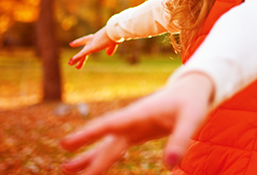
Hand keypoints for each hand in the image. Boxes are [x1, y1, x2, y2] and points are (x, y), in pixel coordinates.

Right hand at [60, 72, 213, 174]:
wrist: (192, 90)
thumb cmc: (192, 103)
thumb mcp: (191, 120)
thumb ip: (181, 140)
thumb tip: (169, 165)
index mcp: (140, 113)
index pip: (111, 124)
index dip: (89, 134)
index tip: (67, 143)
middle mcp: (131, 120)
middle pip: (106, 140)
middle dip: (87, 154)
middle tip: (64, 167)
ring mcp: (132, 127)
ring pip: (106, 144)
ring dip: (89, 157)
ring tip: (67, 169)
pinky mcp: (136, 132)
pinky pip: (115, 147)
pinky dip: (102, 157)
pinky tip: (90, 167)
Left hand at [68, 28, 118, 68]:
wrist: (114, 31)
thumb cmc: (116, 34)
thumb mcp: (114, 42)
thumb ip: (111, 48)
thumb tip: (108, 54)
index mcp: (98, 37)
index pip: (87, 39)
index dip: (79, 42)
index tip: (71, 44)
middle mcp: (93, 40)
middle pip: (84, 47)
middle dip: (78, 50)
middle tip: (70, 51)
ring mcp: (91, 44)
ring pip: (82, 53)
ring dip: (76, 59)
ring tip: (69, 63)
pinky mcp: (91, 48)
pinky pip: (82, 54)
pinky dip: (76, 58)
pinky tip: (71, 61)